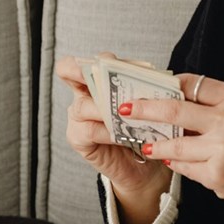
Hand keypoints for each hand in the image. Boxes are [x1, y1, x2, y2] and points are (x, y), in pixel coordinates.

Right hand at [56, 56, 170, 213]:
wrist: (144, 164)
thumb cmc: (145, 128)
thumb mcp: (146, 104)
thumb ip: (142, 87)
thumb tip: (151, 73)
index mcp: (97, 80)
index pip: (81, 62)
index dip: (87, 59)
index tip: (107, 61)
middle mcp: (82, 95)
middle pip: (71, 73)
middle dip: (90, 73)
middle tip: (110, 79)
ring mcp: (77, 117)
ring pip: (84, 105)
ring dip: (107, 108)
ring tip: (128, 114)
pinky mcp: (78, 138)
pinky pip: (92, 130)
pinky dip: (110, 132)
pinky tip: (126, 136)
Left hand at [125, 74, 223, 223]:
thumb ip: (216, 104)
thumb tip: (174, 98)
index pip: (192, 84)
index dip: (167, 86)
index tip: (149, 88)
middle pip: (174, 109)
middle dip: (144, 109)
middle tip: (125, 109)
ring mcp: (222, 148)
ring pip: (174, 143)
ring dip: (156, 143)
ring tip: (145, 143)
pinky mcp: (216, 174)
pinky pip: (184, 167)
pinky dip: (176, 163)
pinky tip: (172, 160)